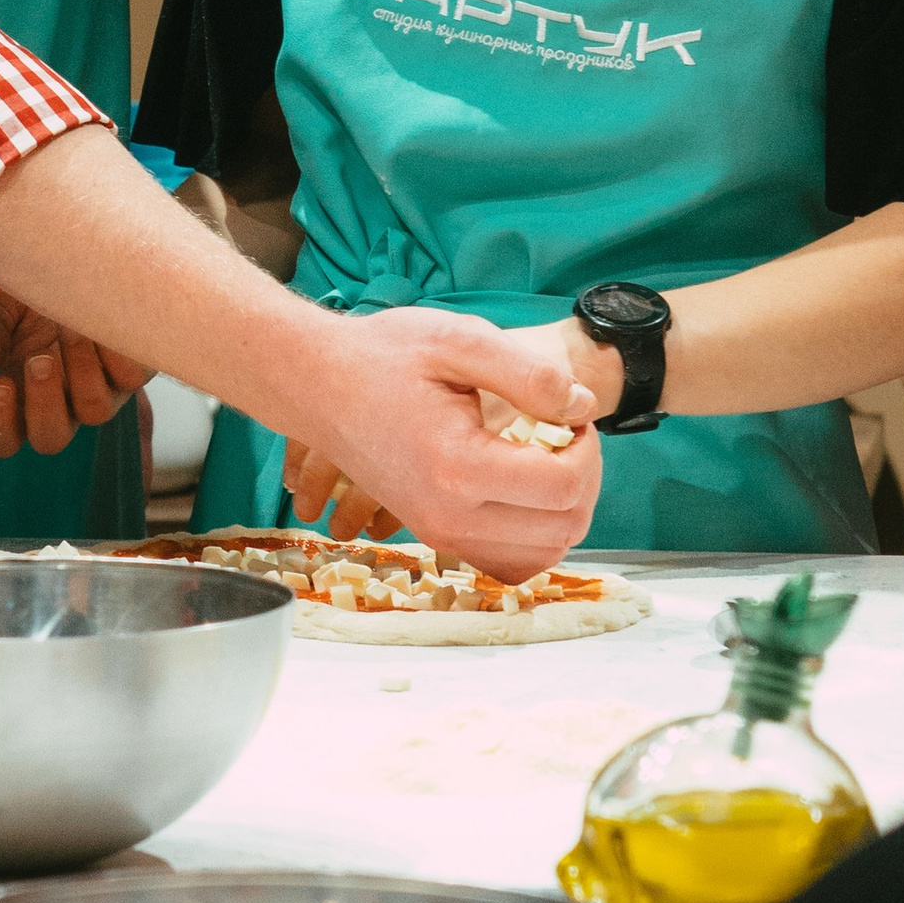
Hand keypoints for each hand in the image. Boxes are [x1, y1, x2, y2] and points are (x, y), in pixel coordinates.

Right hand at [0, 291, 152, 459]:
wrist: (79, 270)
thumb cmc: (31, 299)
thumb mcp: (1, 309)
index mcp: (20, 397)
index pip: (2, 440)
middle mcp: (61, 405)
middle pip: (50, 440)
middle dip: (43, 403)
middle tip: (39, 359)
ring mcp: (100, 393)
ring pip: (95, 412)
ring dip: (80, 370)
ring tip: (70, 329)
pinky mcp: (133, 374)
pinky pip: (130, 379)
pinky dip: (115, 352)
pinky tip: (99, 321)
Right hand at [284, 310, 602, 570]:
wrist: (316, 385)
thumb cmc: (382, 356)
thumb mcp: (459, 340)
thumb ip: (529, 373)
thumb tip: (583, 407)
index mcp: (458, 466)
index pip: (563, 487)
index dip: (587, 447)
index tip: (568, 412)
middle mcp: (449, 515)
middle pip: (563, 528)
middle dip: (584, 478)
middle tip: (566, 434)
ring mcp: (440, 533)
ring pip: (542, 554)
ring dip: (564, 509)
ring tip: (548, 459)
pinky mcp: (436, 535)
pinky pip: (509, 562)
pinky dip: (535, 534)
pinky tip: (527, 490)